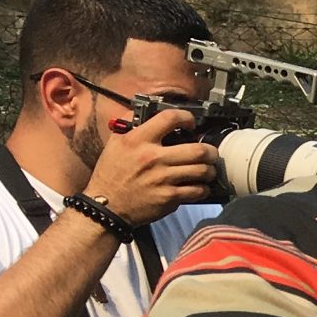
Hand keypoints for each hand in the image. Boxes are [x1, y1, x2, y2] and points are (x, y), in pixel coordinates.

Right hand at [84, 105, 221, 225]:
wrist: (106, 205)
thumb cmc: (111, 174)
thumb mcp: (115, 143)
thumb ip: (130, 126)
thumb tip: (147, 111)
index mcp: (138, 140)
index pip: (170, 118)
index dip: (186, 117)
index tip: (190, 123)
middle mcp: (152, 157)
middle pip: (198, 150)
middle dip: (210, 151)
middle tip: (209, 153)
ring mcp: (163, 178)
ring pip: (203, 170)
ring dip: (209, 170)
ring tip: (206, 170)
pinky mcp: (169, 197)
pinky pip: (198, 190)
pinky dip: (203, 188)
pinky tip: (198, 186)